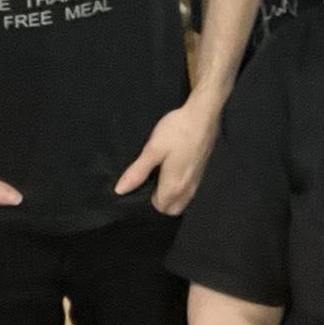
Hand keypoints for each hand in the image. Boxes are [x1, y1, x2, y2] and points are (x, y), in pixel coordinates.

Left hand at [116, 95, 222, 214]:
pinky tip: (170, 174)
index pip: (158, 209)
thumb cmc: (176, 132)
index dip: (146, 204)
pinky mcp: (201, 172)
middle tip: (146, 187)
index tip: (137, 191)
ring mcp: (196, 181)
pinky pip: (187, 192)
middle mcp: (187, 190)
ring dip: (169, 197)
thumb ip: (138, 172)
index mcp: (173, 187)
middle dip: (159, 205)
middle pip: (171, 209)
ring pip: (181, 201)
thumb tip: (120, 191)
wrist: (203, 115)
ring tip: (156, 181)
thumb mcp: (153, 149)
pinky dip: (178, 190)